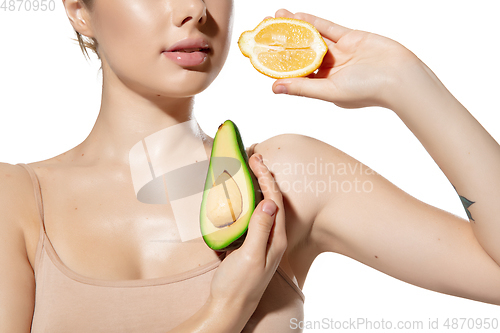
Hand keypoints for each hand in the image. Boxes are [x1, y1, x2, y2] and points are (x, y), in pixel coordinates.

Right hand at [208, 153, 286, 313]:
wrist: (229, 307)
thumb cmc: (238, 285)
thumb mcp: (249, 257)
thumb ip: (260, 229)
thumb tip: (269, 202)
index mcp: (276, 238)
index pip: (275, 199)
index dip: (267, 177)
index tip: (256, 160)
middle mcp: (273, 237)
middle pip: (272, 200)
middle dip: (265, 177)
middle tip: (254, 158)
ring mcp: (262, 241)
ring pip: (263, 207)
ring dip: (257, 187)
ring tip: (249, 171)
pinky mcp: (251, 244)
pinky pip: (253, 216)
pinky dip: (248, 201)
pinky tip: (240, 197)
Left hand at [270, 9, 421, 108]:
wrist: (401, 75)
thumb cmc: (366, 89)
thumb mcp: (329, 90)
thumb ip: (302, 88)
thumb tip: (274, 89)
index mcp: (323, 86)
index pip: (295, 74)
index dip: (278, 64)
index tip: (261, 54)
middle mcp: (330, 70)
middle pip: (301, 54)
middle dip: (283, 42)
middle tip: (265, 31)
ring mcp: (341, 54)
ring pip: (313, 39)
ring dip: (295, 28)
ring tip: (276, 17)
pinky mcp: (351, 39)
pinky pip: (328, 29)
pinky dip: (314, 22)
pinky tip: (298, 16)